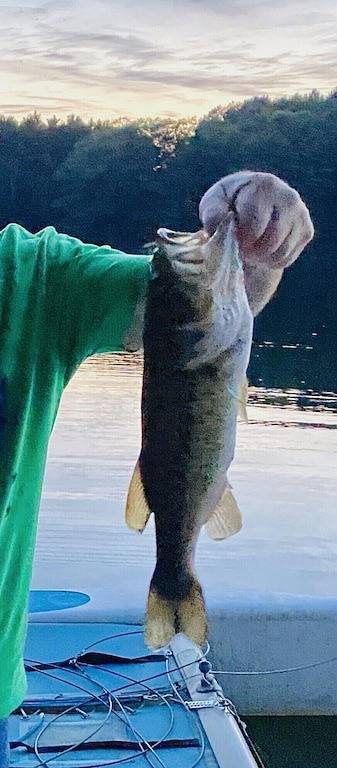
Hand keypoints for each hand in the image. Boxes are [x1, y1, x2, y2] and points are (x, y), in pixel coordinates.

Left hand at [199, 171, 313, 268]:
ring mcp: (301, 214)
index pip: (254, 225)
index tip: (233, 238)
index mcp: (264, 186)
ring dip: (261, 259)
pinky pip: (288, 258)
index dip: (240, 239)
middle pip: (270, 241)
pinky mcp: (307, 230)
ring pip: (281, 252)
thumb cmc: (229, 204)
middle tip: (241, 248)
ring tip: (251, 250)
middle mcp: (288, 197)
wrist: (252, 203)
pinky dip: (272, 262)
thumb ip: (213, 214)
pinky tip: (263, 251)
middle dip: (252, 251)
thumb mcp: (214, 204)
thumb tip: (221, 224)